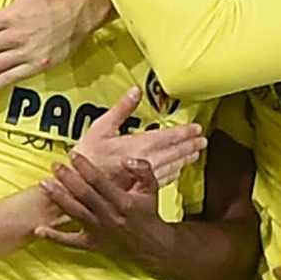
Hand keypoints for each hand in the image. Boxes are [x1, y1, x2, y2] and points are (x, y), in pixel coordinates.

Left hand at [36, 156, 170, 262]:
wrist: (152, 246)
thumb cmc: (148, 213)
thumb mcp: (152, 189)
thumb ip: (142, 170)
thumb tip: (126, 159)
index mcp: (123, 201)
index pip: (100, 181)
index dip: (85, 167)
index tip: (73, 154)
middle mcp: (109, 216)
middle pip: (84, 195)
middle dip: (68, 179)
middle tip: (54, 165)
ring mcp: (98, 231)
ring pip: (75, 213)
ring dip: (58, 199)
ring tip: (44, 184)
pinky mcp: (91, 244)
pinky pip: (70, 242)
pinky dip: (54, 237)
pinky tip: (38, 229)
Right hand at [69, 88, 204, 188]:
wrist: (77, 187)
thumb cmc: (87, 156)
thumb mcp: (101, 127)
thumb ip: (121, 110)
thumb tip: (136, 91)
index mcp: (138, 145)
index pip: (168, 137)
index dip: (184, 132)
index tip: (197, 128)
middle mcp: (145, 162)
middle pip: (174, 153)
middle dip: (189, 145)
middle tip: (203, 140)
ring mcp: (143, 178)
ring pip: (171, 167)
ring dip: (184, 159)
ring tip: (195, 153)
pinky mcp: (139, 188)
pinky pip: (162, 180)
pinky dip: (173, 173)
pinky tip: (177, 171)